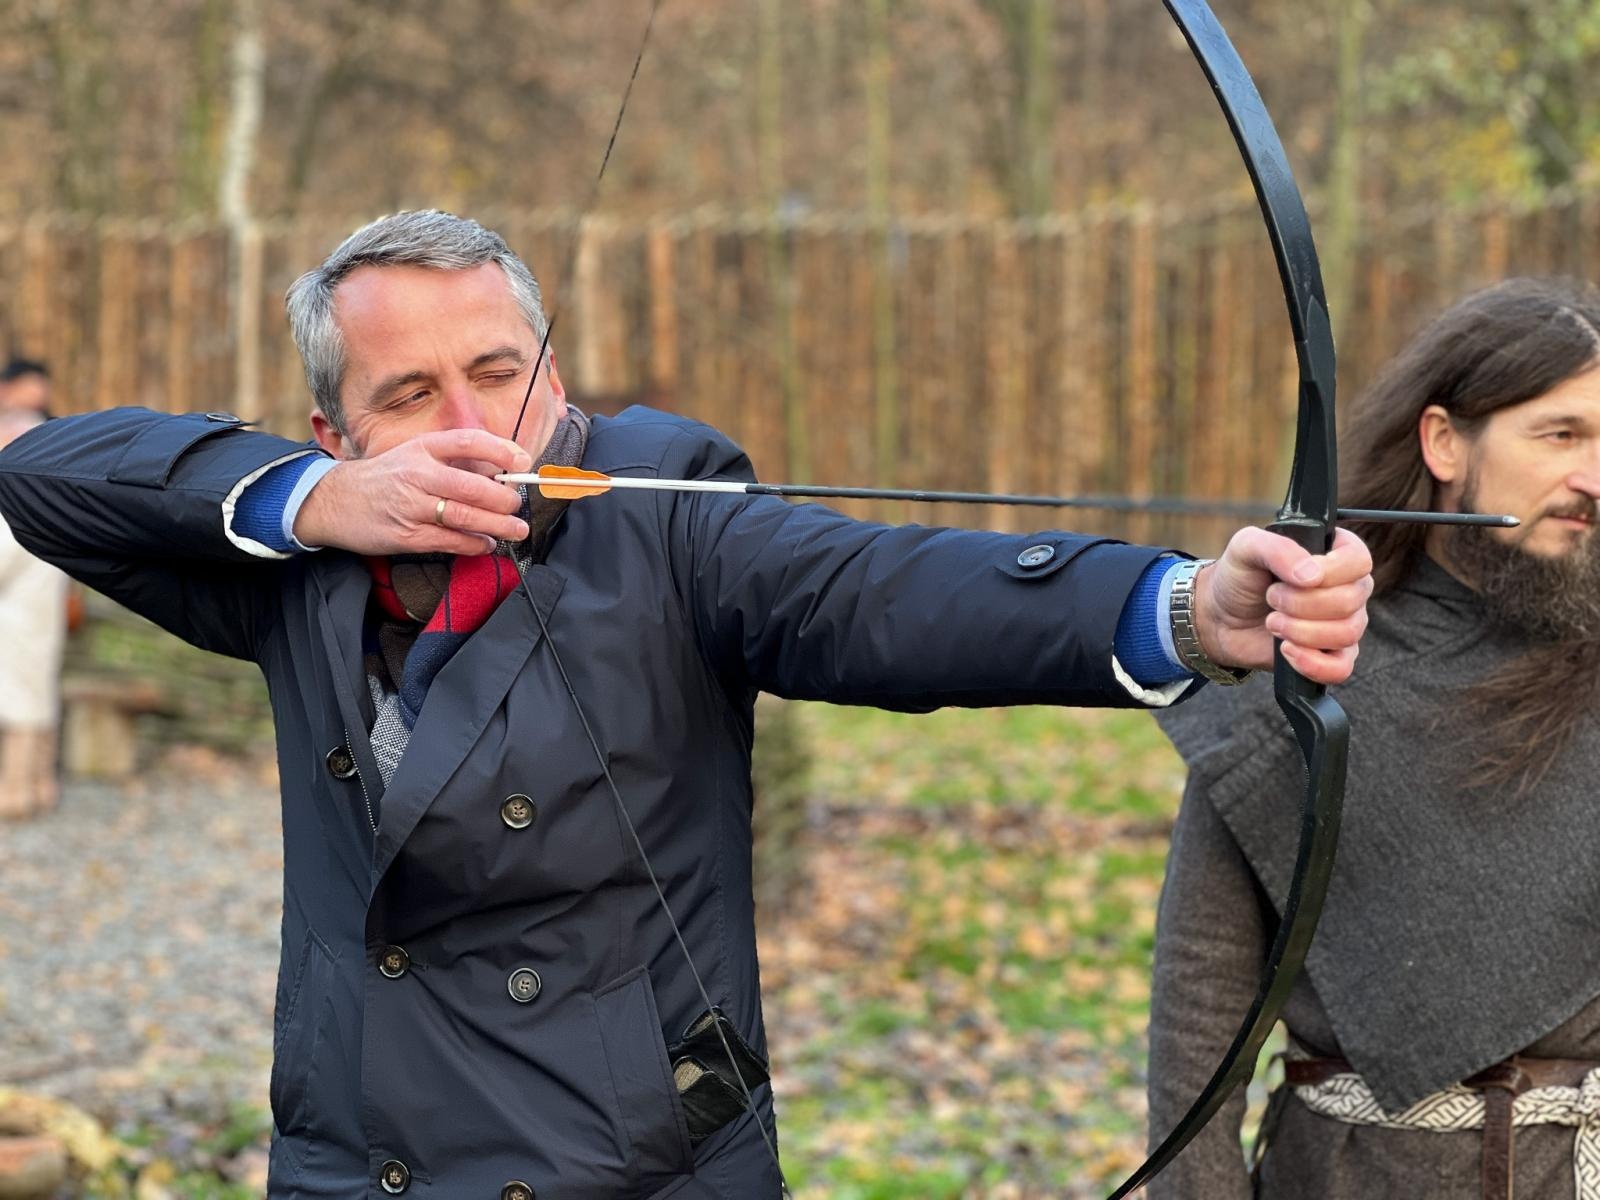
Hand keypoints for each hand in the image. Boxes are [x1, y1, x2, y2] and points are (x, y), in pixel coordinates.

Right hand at [294, 429, 533, 555]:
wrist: (334, 500)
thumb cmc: (384, 478)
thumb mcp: (412, 455)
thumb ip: (450, 460)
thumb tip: (500, 472)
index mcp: (422, 449)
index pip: (468, 442)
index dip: (501, 450)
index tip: (523, 461)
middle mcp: (417, 474)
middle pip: (473, 487)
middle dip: (504, 500)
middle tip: (517, 506)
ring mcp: (411, 506)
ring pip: (465, 517)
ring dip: (498, 526)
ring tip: (516, 529)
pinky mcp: (406, 536)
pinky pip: (450, 542)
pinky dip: (474, 544)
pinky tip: (486, 544)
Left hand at [1193, 526, 1372, 684]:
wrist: (1220, 616)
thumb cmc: (1239, 576)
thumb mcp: (1247, 547)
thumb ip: (1278, 548)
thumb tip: (1311, 576)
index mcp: (1335, 553)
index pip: (1358, 561)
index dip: (1330, 572)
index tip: (1296, 579)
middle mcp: (1349, 587)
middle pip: (1350, 601)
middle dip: (1301, 603)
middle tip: (1271, 599)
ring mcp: (1344, 623)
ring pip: (1347, 633)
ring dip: (1301, 631)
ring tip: (1272, 622)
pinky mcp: (1332, 656)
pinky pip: (1341, 668)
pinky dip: (1312, 663)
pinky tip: (1286, 650)